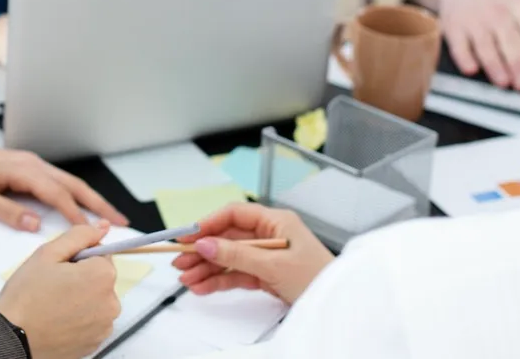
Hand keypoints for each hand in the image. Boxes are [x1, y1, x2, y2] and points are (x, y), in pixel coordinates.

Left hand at [0, 138, 127, 230]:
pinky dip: (77, 195)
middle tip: (121, 221)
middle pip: (73, 185)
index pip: (56, 194)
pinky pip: (60, 183)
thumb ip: (6, 211)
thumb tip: (35, 224)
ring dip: (92, 199)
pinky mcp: (30, 169)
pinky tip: (85, 207)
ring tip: (112, 217)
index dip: (75, 213)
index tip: (91, 231)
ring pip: (70, 183)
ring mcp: (33, 165)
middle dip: (98, 203)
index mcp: (21, 169)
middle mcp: (33, 164)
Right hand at [0, 223, 120, 358]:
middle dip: (81, 278)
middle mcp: (110, 303)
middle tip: (53, 286)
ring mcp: (104, 326)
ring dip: (81, 299)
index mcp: (102, 276)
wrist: (12, 338)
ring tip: (53, 305)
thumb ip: (79, 235)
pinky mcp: (96, 343)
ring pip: (96, 300)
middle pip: (100, 278)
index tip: (59, 269)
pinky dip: (79, 319)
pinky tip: (58, 320)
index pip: (100, 254)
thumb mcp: (48, 253)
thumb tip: (102, 227)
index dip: (77, 258)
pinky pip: (92, 321)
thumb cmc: (26, 297)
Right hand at [172, 203, 333, 304]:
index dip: (209, 223)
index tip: (189, 235)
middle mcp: (270, 235)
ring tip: (186, 279)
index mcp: (276, 221)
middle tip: (179, 260)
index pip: (235, 215)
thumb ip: (237, 254)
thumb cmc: (317, 278)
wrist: (340, 305)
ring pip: (229, 258)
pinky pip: (237, 274)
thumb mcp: (274, 265)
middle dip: (203, 250)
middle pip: (228, 238)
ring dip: (207, 268)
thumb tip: (206, 244)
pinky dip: (219, 280)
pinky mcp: (266, 276)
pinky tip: (203, 287)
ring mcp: (267, 256)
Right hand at [434, 0, 519, 90]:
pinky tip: (471, 70)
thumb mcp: (516, 2)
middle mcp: (498, 15)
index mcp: (518, 10)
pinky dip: (464, 57)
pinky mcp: (454, 27)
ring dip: (494, 64)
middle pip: (510, 40)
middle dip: (518, 63)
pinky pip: (458, 44)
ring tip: (503, 83)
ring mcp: (474, 20)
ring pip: (485, 45)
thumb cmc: (495, 1)